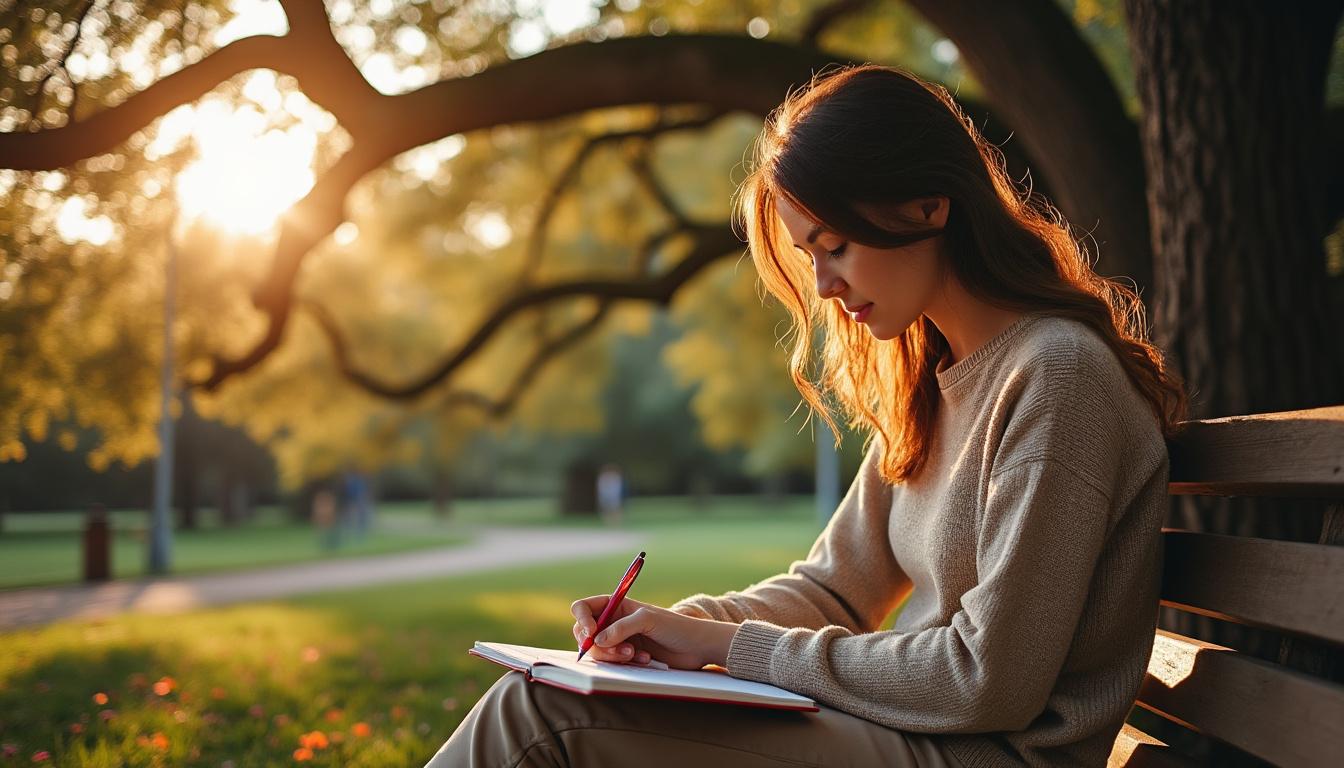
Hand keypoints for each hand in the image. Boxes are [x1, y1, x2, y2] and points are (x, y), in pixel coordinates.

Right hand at [570, 595, 739, 669]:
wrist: (696, 647)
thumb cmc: (676, 627)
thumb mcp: (648, 620)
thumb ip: (621, 627)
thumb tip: (597, 640)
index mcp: (617, 605)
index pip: (585, 608)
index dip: (583, 620)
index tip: (592, 632)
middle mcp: (615, 621)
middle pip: (586, 633)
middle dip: (597, 644)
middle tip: (620, 651)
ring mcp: (620, 640)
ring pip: (598, 650)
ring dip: (613, 655)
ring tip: (635, 654)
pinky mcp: (627, 657)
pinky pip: (612, 662)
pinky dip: (624, 663)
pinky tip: (644, 659)